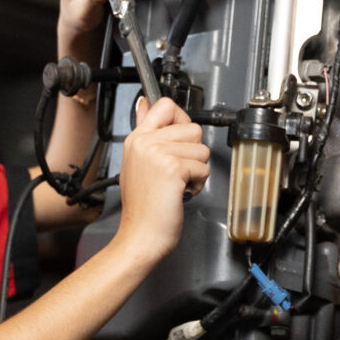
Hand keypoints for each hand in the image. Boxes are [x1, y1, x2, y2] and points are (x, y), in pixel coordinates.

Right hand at [109, 98, 210, 259]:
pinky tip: (182, 192)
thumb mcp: (136, 163)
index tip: (180, 139)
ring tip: (179, 183)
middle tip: (177, 171)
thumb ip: (145, 132)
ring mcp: (158, 153)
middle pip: (192, 127)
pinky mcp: (172, 168)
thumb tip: (145, 104)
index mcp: (136, 138)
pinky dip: (198, 183)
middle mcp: (145, 142)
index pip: (165, 104)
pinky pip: (203, 167)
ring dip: (197, 169)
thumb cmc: (142, 207)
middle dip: (193, 152)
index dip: (181, 119)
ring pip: (201, 148)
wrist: (140, 236)